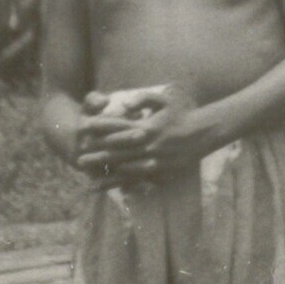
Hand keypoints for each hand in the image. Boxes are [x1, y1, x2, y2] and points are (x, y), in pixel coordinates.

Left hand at [76, 84, 207, 185]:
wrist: (205, 132)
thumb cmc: (185, 114)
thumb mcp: (167, 99)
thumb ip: (144, 99)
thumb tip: (124, 103)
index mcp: (147, 125)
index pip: (119, 126)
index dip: (100, 128)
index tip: (85, 128)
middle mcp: (147, 143)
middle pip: (117, 149)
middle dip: (97, 153)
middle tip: (79, 157)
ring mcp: (152, 158)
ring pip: (123, 165)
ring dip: (104, 168)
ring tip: (87, 172)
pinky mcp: (158, 169)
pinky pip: (136, 177)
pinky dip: (120, 181)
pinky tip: (108, 185)